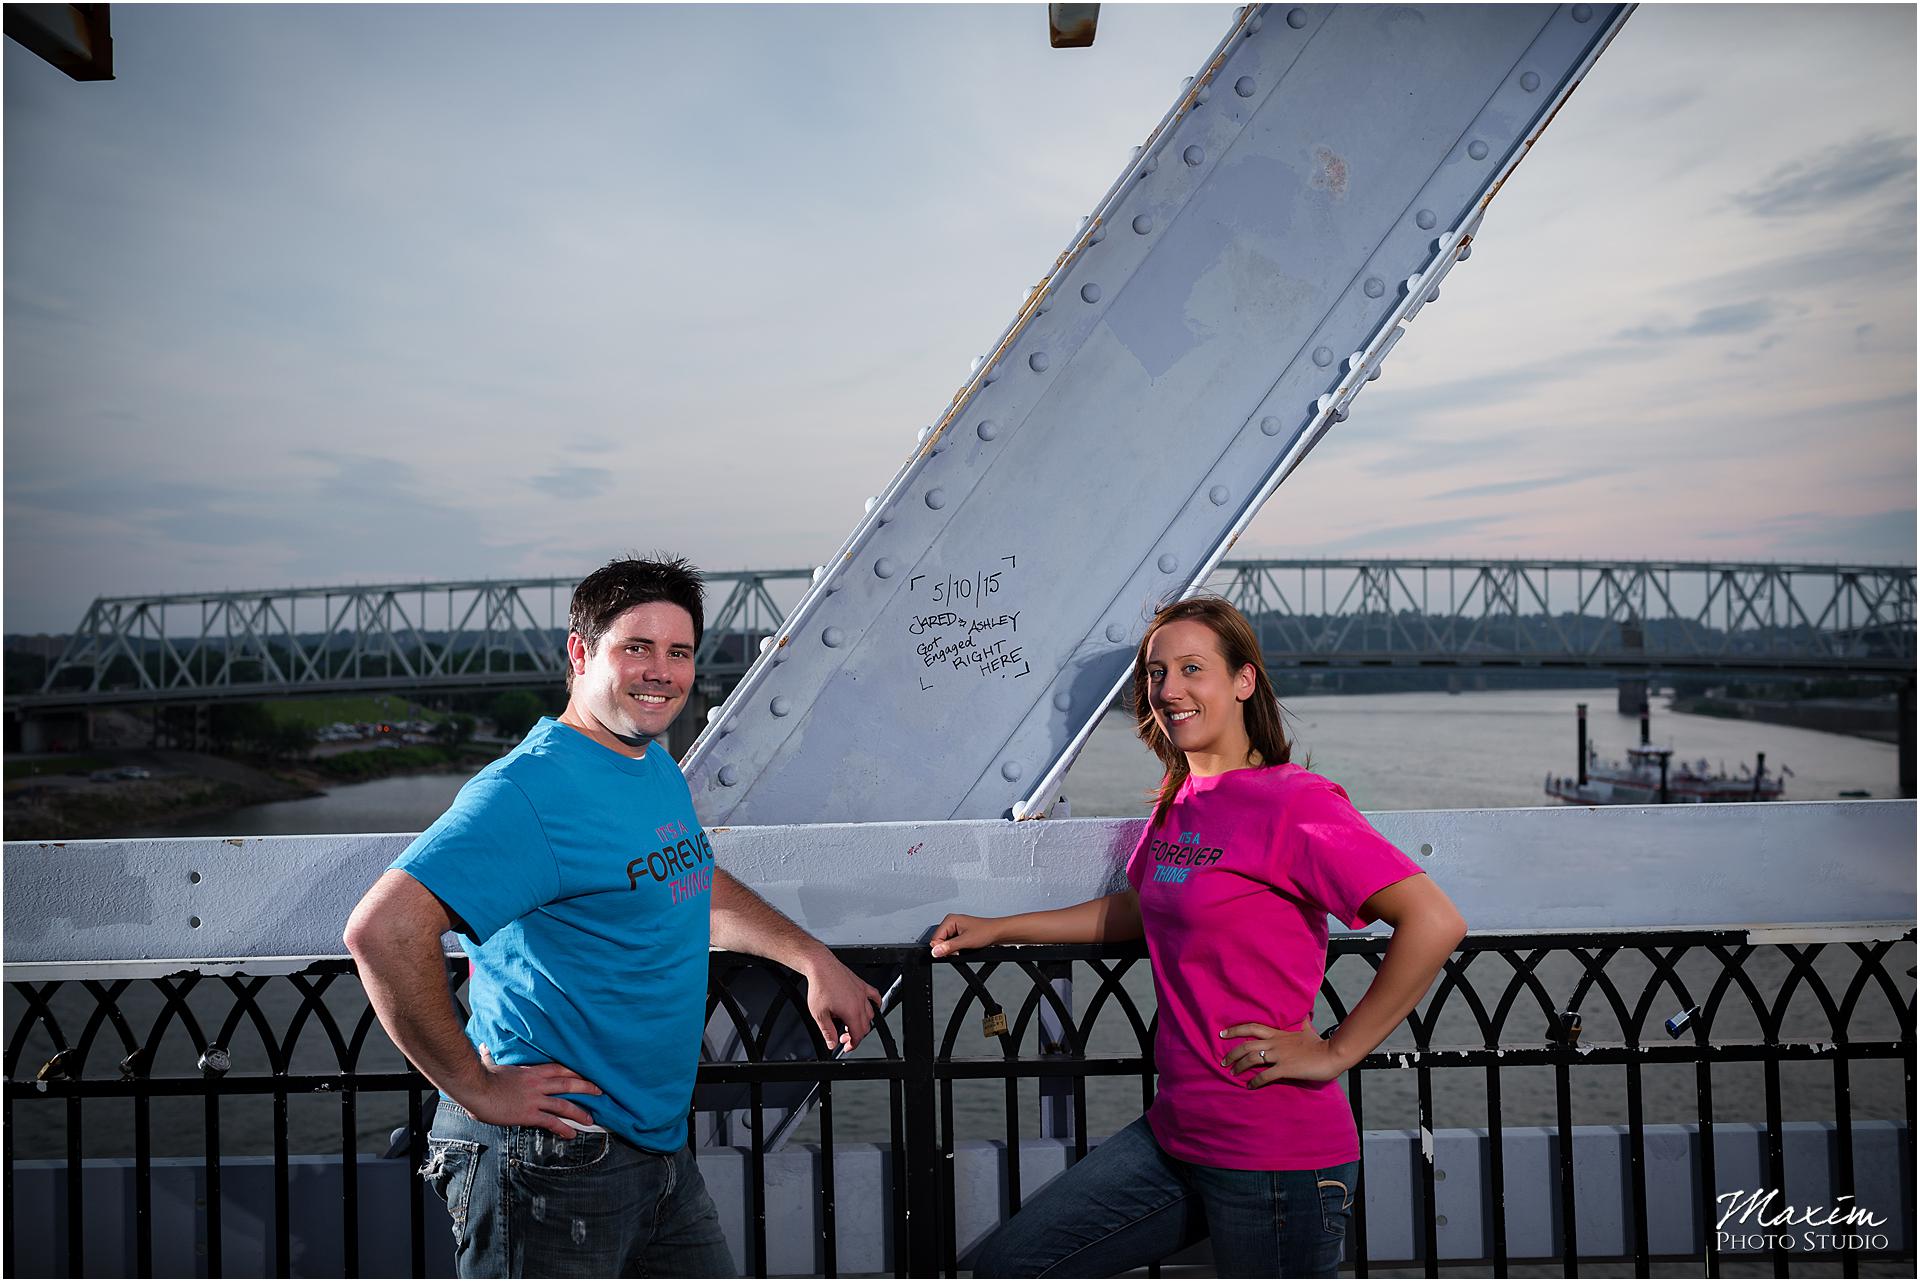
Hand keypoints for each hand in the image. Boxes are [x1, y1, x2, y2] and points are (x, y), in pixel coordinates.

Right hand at [461, 1045, 603, 1136]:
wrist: (476, 1088)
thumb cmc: (481, 1078)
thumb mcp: (490, 1064)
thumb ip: (490, 1057)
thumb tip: (483, 1047)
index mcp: (531, 1071)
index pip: (559, 1068)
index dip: (575, 1071)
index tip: (587, 1073)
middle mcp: (537, 1083)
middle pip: (568, 1083)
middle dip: (586, 1087)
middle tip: (600, 1091)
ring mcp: (534, 1099)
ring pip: (564, 1104)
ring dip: (580, 1112)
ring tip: (591, 1119)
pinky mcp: (528, 1113)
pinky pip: (551, 1121)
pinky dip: (563, 1128)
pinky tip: (571, 1134)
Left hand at [801, 953, 883, 1052]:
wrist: (821, 967)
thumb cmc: (820, 986)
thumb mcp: (819, 1014)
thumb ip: (828, 1031)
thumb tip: (832, 1043)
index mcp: (851, 1012)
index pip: (858, 1035)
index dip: (853, 1044)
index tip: (846, 1047)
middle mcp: (860, 1003)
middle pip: (866, 1026)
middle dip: (855, 1034)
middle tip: (843, 1036)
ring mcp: (862, 993)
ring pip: (871, 1014)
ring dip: (863, 1022)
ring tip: (850, 1023)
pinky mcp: (862, 985)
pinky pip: (875, 996)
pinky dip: (876, 1004)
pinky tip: (871, 1007)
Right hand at [929, 913, 1000, 956]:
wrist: (997, 932)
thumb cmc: (986, 932)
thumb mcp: (966, 941)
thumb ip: (949, 947)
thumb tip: (935, 951)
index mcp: (950, 920)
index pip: (935, 938)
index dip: (941, 948)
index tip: (952, 951)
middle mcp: (951, 922)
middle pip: (939, 941)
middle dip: (947, 949)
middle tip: (959, 949)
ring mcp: (955, 927)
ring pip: (945, 943)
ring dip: (952, 949)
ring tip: (963, 947)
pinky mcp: (959, 933)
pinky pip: (951, 943)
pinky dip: (956, 948)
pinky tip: (964, 946)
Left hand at [1219, 1017, 1342, 1086]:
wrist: (1332, 1054)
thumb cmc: (1319, 1043)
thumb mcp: (1306, 1029)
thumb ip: (1299, 1023)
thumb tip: (1303, 1015)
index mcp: (1278, 1033)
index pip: (1252, 1028)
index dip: (1235, 1030)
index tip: (1222, 1033)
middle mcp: (1275, 1043)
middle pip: (1247, 1045)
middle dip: (1232, 1053)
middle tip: (1223, 1061)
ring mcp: (1280, 1056)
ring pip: (1252, 1059)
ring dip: (1240, 1067)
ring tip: (1233, 1073)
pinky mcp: (1286, 1069)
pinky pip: (1265, 1075)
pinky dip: (1255, 1081)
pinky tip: (1250, 1086)